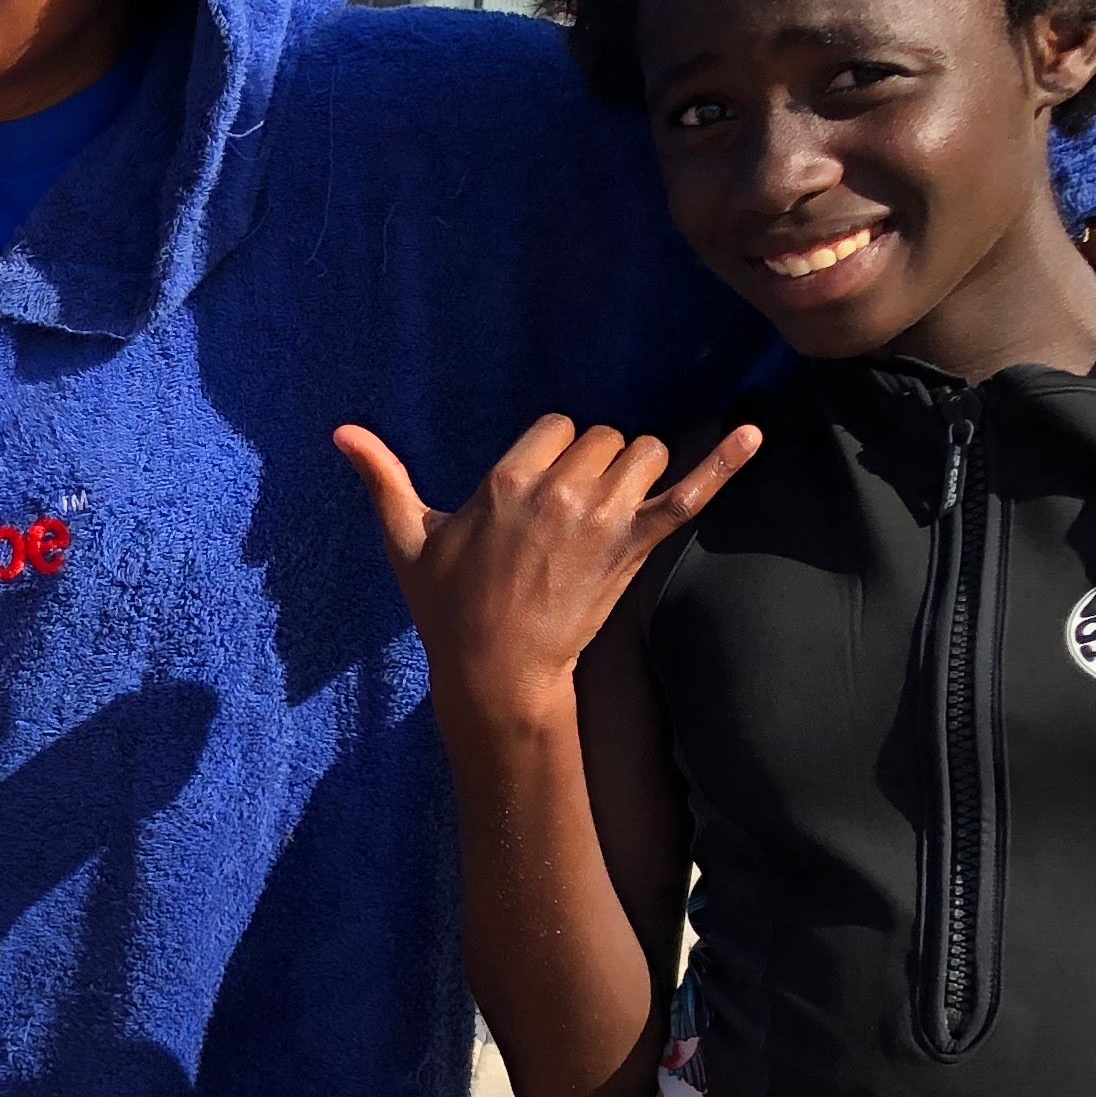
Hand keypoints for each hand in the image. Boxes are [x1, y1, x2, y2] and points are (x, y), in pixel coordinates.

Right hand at [334, 416, 757, 725]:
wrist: (498, 671)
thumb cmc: (448, 607)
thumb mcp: (408, 540)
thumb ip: (382, 478)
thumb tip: (340, 432)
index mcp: (506, 481)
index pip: (556, 425)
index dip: (552, 450)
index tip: (540, 486)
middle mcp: (559, 491)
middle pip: (601, 435)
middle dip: (592, 461)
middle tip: (571, 507)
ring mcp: (603, 518)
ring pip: (642, 450)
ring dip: (634, 468)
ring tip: (613, 504)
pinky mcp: (637, 546)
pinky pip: (688, 491)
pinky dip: (725, 462)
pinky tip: (754, 434)